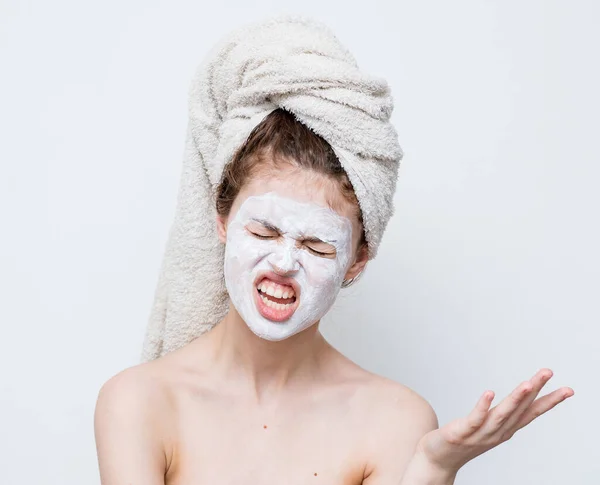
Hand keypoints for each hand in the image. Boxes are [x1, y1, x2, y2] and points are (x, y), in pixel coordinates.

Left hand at [415, 368, 573, 473]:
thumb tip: (519, 397)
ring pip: (501, 415)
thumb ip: (503, 414)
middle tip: (548, 372)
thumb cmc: (462, 440)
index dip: (549, 401)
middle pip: (519, 409)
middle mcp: (497, 433)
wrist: (437, 461)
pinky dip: (483, 406)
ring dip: (515, 399)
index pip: (531, 413)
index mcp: (505, 430)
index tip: (567, 390)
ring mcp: (480, 434)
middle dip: (535, 390)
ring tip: (528, 383)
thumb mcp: (488, 426)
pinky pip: (474, 418)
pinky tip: (489, 392)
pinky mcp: (461, 433)